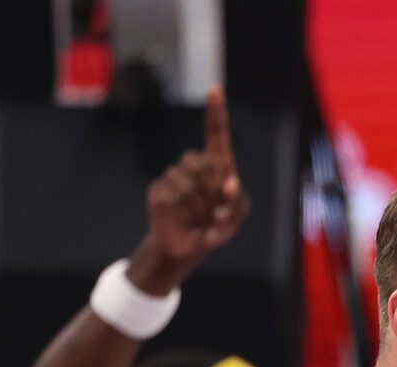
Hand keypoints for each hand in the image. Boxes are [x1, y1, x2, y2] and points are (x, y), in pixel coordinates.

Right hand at [133, 87, 248, 293]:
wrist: (189, 247)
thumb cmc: (217, 226)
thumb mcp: (236, 217)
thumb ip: (238, 201)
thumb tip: (230, 184)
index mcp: (217, 164)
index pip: (216, 134)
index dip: (216, 112)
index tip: (215, 90)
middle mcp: (194, 165)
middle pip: (202, 161)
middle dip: (211, 188)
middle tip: (215, 210)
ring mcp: (173, 176)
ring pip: (186, 182)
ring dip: (199, 206)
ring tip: (201, 219)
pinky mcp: (158, 191)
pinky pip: (171, 196)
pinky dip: (183, 213)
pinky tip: (186, 222)